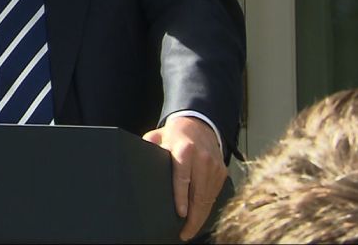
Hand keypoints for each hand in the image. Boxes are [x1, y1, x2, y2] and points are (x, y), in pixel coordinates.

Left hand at [143, 116, 226, 240]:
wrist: (199, 124)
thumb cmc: (175, 134)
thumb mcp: (158, 136)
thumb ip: (149, 147)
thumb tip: (136, 158)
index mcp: (184, 149)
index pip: (183, 177)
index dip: (181, 197)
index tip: (180, 213)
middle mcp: (202, 158)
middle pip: (199, 194)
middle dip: (193, 217)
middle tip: (184, 233)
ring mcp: (214, 166)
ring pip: (209, 198)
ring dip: (200, 217)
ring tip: (190, 230)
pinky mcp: (222, 172)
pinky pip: (214, 194)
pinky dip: (207, 208)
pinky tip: (199, 217)